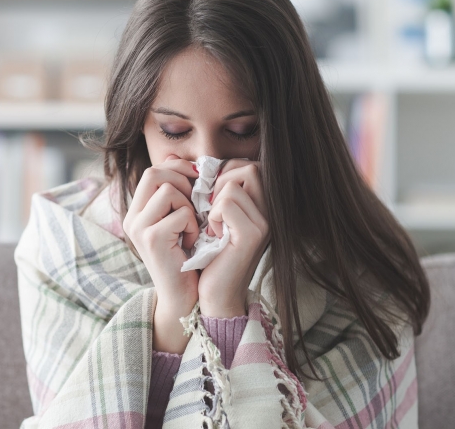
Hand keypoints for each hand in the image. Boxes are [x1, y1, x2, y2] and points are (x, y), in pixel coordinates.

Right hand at [122, 155, 198, 352]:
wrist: (184, 297)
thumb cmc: (187, 258)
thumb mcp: (180, 220)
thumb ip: (177, 192)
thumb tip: (180, 159)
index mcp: (137, 211)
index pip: (153, 170)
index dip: (178, 169)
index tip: (198, 180)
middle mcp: (132, 217)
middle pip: (156, 173)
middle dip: (184, 182)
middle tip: (196, 203)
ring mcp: (139, 228)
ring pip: (169, 190)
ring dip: (189, 206)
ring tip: (191, 227)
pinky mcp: (151, 239)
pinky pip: (181, 213)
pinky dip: (193, 225)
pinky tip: (192, 242)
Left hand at [198, 159, 269, 318]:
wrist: (214, 294)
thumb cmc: (209, 255)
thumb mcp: (211, 216)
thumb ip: (209, 189)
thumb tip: (184, 160)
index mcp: (263, 206)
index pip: (249, 166)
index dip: (225, 173)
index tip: (211, 198)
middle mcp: (270, 212)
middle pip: (249, 168)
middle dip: (221, 182)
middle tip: (210, 209)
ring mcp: (265, 223)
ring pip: (233, 185)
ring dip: (214, 203)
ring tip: (213, 226)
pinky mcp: (252, 235)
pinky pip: (226, 204)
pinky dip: (213, 216)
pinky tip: (214, 235)